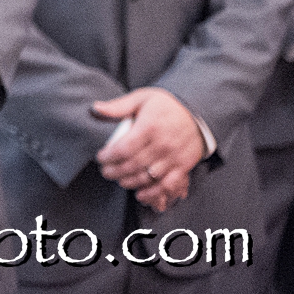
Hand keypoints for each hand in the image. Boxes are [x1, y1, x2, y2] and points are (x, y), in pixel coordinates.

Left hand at [93, 88, 204, 213]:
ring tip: (119, 180)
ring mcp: (174, 157)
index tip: (100, 158)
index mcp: (149, 127)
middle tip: (105, 171)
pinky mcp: (183, 166)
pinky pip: (168, 185)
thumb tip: (95, 108)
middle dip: (115, 171)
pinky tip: (140, 194)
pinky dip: (153, 193)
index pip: (124, 148)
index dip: (109, 157)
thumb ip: (118, 106)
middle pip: (133, 165)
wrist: (199, 111)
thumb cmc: (166, 104)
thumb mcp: (142, 98)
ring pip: (148, 177)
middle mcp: (162, 144)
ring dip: (130, 182)